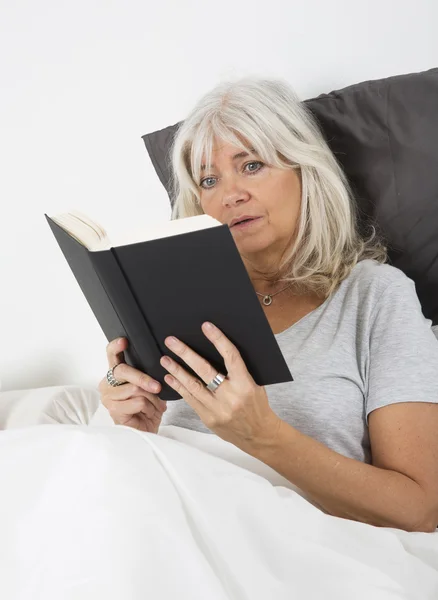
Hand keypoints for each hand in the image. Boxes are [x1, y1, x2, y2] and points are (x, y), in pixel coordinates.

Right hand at [99, 338, 166, 432]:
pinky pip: (137, 402)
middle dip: (143, 378)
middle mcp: (107, 384)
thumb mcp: (150, 387)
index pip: (111, 355)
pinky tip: (148, 414)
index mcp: (116, 375)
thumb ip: (147, 374)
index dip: (116, 347)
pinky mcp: (113, 410)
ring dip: (151, 399)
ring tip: (154, 406)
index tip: (124, 341)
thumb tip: (158, 362)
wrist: (146, 431)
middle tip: (157, 387)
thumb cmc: (147, 408)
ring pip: (134, 388)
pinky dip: (149, 408)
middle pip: (123, 370)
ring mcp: (108, 397)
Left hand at [159, 322, 280, 450]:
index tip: (206, 327)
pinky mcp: (208, 419)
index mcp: (245, 385)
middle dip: (186, 354)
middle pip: (204, 370)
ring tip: (165, 359)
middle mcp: (230, 397)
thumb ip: (239, 370)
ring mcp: (217, 409)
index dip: (218, 340)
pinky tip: (171, 378)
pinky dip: (179, 387)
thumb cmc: (257, 405)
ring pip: (192, 386)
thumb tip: (220, 348)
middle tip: (172, 342)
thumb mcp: (255, 384)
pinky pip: (190, 400)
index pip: (231, 357)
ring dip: (177, 370)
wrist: (258, 435)